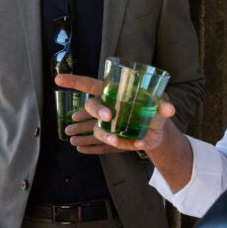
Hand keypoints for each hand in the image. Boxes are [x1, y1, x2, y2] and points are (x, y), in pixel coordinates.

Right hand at [54, 74, 175, 152]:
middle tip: (108, 117)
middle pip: (92, 106)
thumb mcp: (161, 106)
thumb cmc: (157, 111)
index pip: (90, 85)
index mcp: (114, 92)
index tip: (58, 79)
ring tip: (112, 140)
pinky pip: (100, 144)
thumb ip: (163, 106)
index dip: (74, 81)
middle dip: (95, 110)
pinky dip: (102, 146)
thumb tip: (168, 108)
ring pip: (95, 128)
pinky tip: (96, 148)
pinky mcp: (111, 138)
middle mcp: (107, 107)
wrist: (159, 132)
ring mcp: (107, 124)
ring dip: (101, 134)